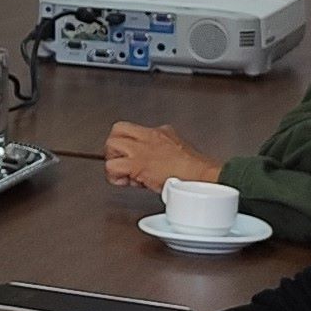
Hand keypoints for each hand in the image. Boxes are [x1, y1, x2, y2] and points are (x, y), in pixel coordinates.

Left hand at [102, 122, 220, 190]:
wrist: (200, 177)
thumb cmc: (194, 170)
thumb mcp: (179, 150)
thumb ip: (164, 150)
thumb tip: (156, 163)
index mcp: (160, 132)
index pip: (134, 130)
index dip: (128, 144)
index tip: (133, 158)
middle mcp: (148, 136)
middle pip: (117, 129)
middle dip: (115, 147)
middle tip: (121, 161)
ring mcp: (141, 149)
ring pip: (111, 144)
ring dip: (113, 160)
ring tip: (123, 172)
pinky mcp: (136, 164)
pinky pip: (112, 166)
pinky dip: (114, 176)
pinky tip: (125, 182)